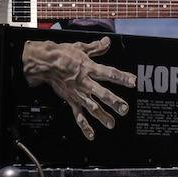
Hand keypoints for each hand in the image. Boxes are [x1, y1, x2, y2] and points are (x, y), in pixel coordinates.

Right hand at [21, 37, 136, 140]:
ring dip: (102, 116)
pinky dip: (84, 126)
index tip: (133, 82)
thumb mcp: (80, 47)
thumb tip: (107, 42)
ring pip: (92, 106)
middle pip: (102, 93)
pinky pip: (78, 115)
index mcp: (89, 68)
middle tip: (124, 109)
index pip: (109, 73)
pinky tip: (91, 135)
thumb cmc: (62, 54)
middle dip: (114, 102)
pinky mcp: (71, 100)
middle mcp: (85, 82)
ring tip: (111, 124)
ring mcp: (78, 93)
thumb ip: (96, 47)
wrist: (45, 63)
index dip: (121, 77)